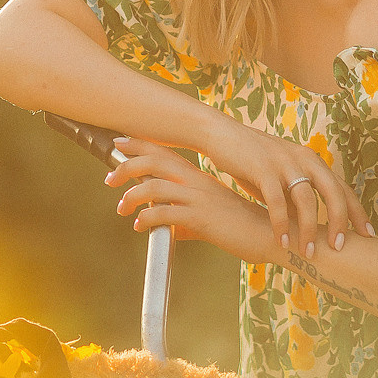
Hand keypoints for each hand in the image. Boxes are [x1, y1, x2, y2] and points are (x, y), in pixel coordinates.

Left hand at [107, 140, 278, 263]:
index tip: (119, 142)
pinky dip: (146, 219)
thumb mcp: (210, 216)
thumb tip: (170, 230)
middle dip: (127, 165)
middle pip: (155, 162)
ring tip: (122, 208)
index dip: (140, 145)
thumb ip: (187, 221)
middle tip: (109, 178)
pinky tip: (141, 227)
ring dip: (131, 196)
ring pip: (154, 186)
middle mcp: (196, 181)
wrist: (267, 235)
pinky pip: (164, 214)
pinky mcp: (200, 217)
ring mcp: (198, 198)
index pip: (164, 153)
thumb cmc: (241, 226)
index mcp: (198, 177)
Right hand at [191, 120, 371, 258]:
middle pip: (333, 192)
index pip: (342, 187)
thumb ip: (295, 198)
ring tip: (309, 252)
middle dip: (340, 221)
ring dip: (309, 229)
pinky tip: (282, 242)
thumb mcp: (281, 179)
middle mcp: (304, 159)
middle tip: (339, 247)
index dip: (356, 211)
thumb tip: (306, 227)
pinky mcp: (263, 169)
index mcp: (312, 161)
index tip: (367, 234)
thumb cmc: (253, 160)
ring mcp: (285, 163)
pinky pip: (276, 201)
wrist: (223, 135)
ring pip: (306, 199)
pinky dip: (280, 224)